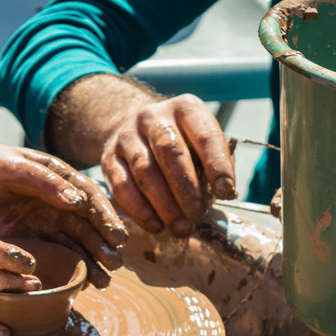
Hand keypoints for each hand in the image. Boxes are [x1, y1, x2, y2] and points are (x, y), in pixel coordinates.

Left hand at [0, 142, 127, 287]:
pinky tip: (83, 284)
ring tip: (104, 282)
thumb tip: (78, 201)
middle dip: (104, 245)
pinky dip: (71, 270)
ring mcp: (41, 222)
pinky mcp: (27, 241)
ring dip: (92, 262)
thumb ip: (43, 180)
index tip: (117, 237)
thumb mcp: (10, 166)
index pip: (88, 197)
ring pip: (75, 244)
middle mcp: (54, 200)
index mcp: (55, 176)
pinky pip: (55, 256)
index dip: (105, 217)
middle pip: (87, 225)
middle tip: (115, 264)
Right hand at [100, 94, 236, 236]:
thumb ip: (213, 163)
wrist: (134, 130)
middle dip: (186, 188)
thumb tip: (222, 193)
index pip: (205, 136)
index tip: (226, 192)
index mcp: (185, 108)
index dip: (217, 166)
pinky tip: (156, 225)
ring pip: (144, 171)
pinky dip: (140, 210)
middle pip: (170, 151)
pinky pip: (121, 186)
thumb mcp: (200, 142)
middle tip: (197, 215)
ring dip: (164, 204)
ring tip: (180, 227)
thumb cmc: (179, 143)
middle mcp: (153, 116)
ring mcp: (127, 136)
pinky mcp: (109, 157)